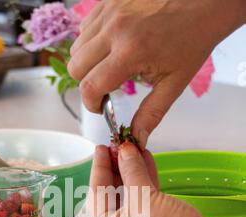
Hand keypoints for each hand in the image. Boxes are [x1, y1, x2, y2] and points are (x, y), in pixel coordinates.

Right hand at [69, 0, 245, 145]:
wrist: (205, 2)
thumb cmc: (192, 39)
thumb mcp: (174, 83)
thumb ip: (151, 114)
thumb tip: (136, 138)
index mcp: (131, 52)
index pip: (89, 87)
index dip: (91, 104)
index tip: (102, 108)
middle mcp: (114, 29)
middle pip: (75, 68)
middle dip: (87, 85)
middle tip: (106, 88)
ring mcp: (109, 11)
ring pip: (76, 48)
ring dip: (87, 63)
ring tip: (110, 66)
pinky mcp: (108, 0)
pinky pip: (84, 28)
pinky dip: (91, 42)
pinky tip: (111, 47)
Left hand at [90, 144, 245, 216]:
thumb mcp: (144, 197)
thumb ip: (130, 170)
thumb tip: (123, 150)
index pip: (96, 195)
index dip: (99, 168)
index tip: (102, 147)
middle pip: (112, 196)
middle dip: (117, 169)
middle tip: (118, 146)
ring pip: (129, 198)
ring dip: (132, 173)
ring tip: (133, 149)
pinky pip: (143, 203)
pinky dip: (145, 184)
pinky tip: (147, 163)